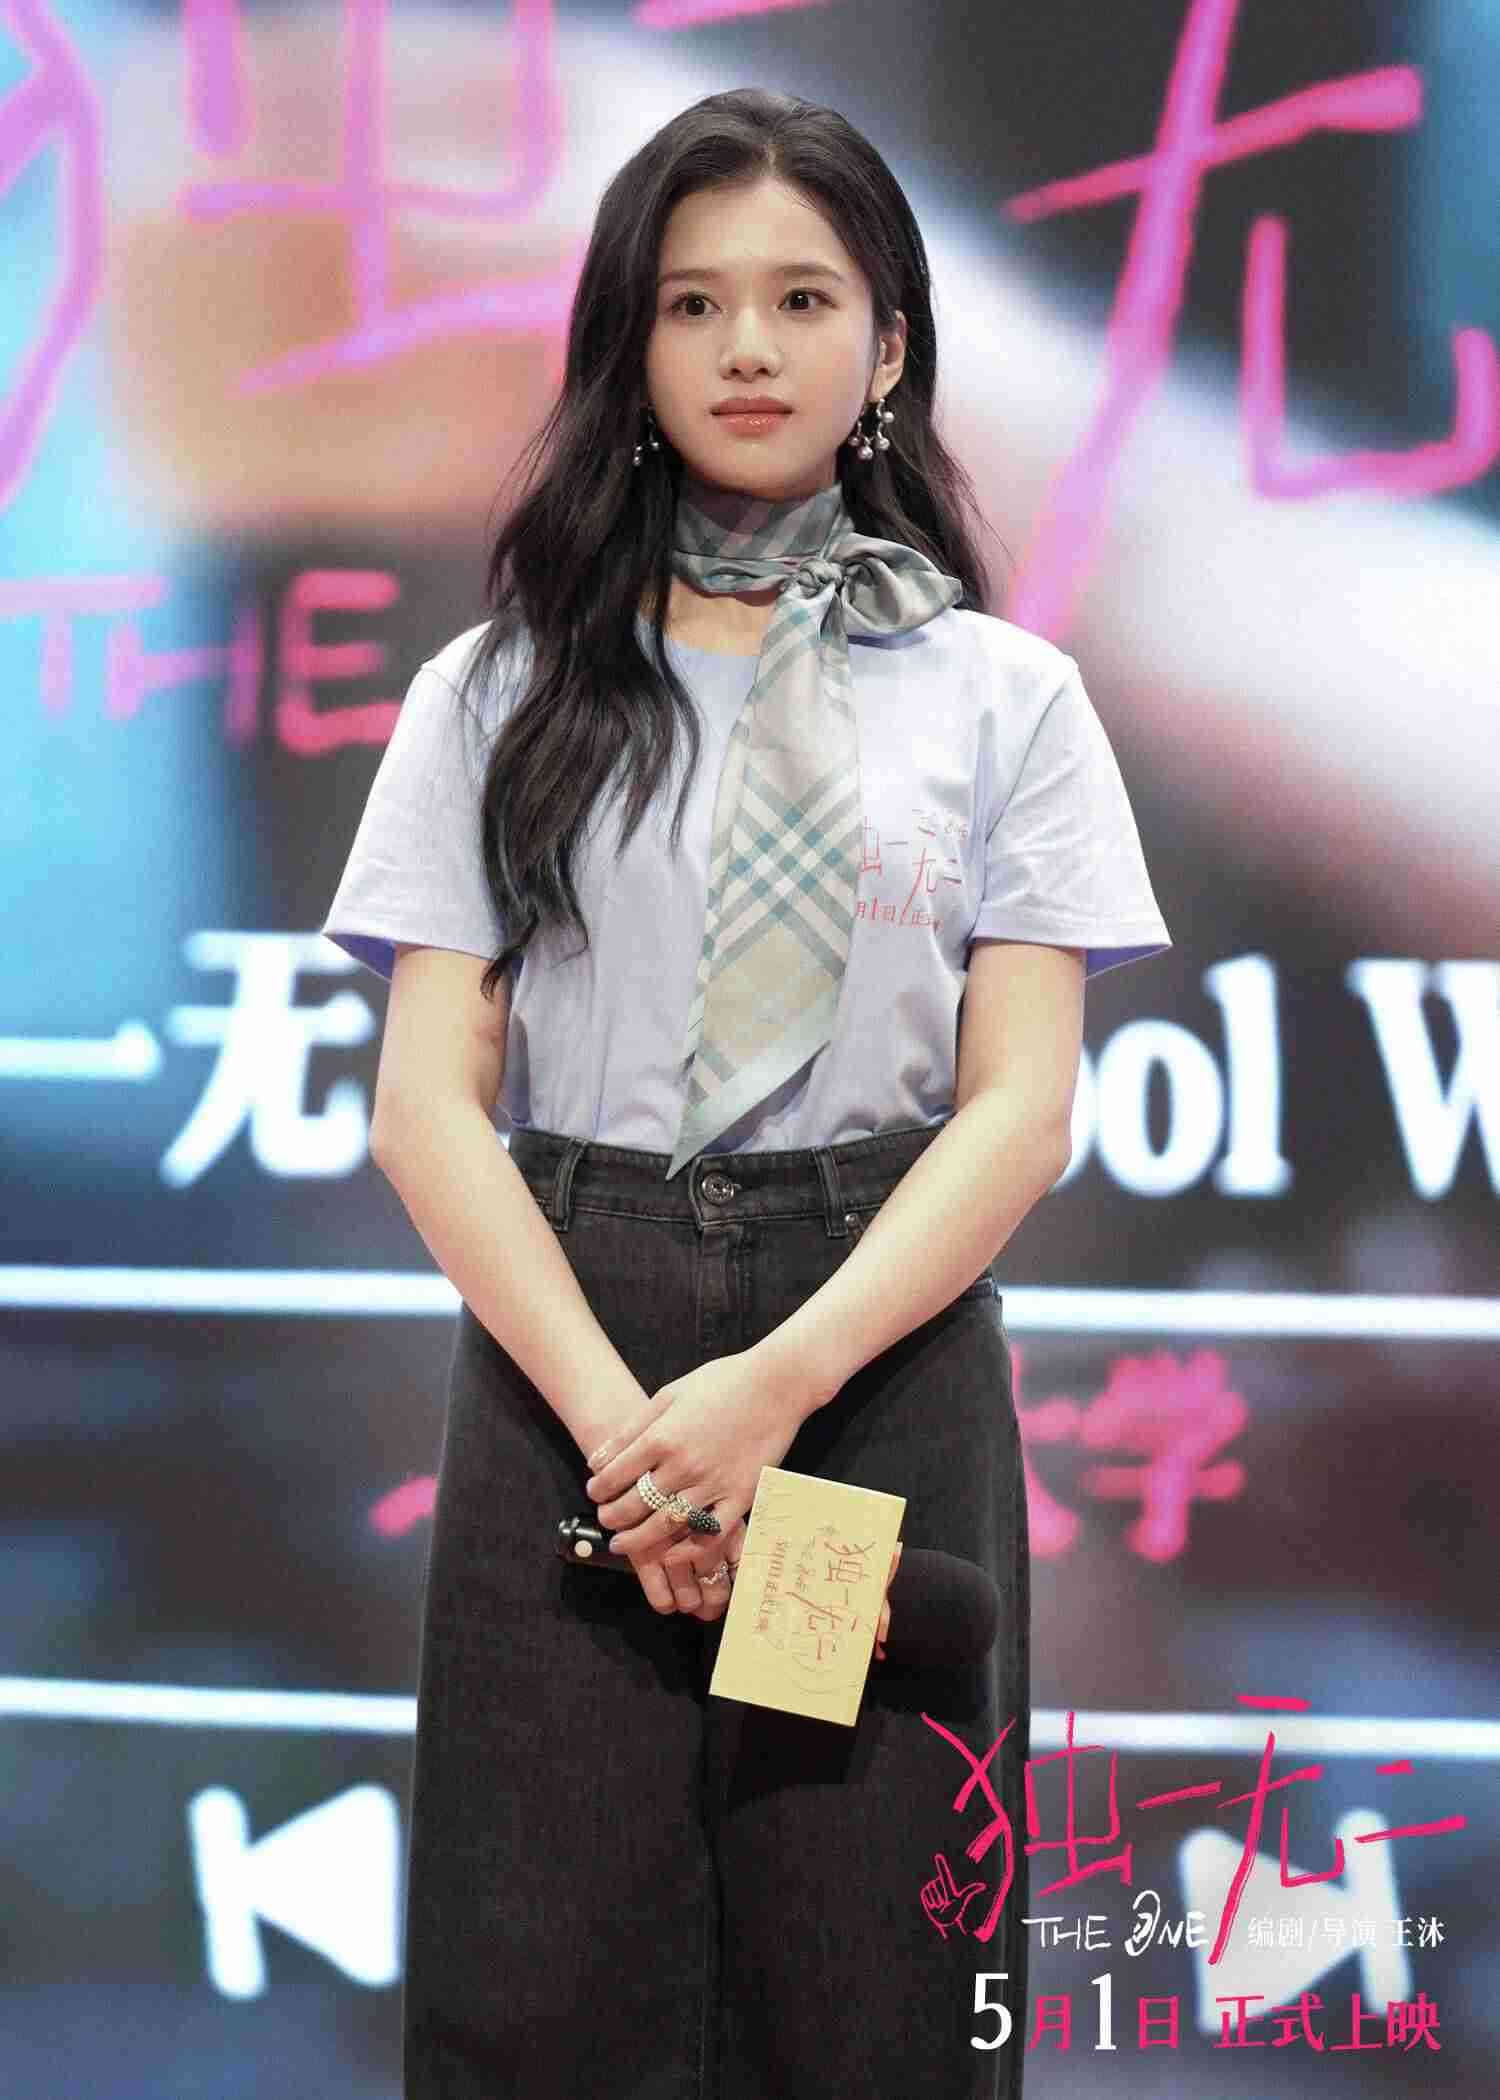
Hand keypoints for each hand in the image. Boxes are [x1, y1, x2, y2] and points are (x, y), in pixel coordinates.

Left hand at [584, 1347, 811, 1620]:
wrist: (775, 1384)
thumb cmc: (720, 1383)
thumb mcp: (668, 1395)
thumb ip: (631, 1429)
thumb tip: (596, 1460)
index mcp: (662, 1437)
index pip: (614, 1476)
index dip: (598, 1489)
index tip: (595, 1492)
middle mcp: (684, 1466)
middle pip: (634, 1505)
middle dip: (612, 1517)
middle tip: (606, 1519)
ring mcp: (713, 1485)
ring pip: (664, 1526)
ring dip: (636, 1540)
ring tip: (622, 1543)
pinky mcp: (740, 1497)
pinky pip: (709, 1535)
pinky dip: (686, 1551)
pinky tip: (669, 1554)